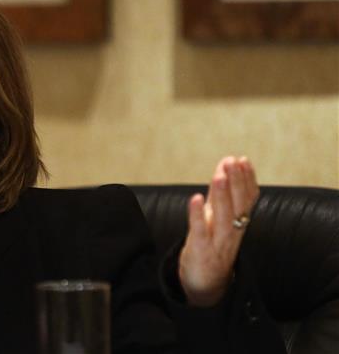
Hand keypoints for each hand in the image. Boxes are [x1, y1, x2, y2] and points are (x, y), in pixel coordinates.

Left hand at [178, 156, 259, 306]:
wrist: (205, 284)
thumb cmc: (211, 245)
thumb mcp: (218, 217)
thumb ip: (221, 192)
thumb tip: (225, 165)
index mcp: (239, 223)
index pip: (248, 199)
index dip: (246, 179)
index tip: (243, 160)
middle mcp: (233, 232)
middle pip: (239, 206)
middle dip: (236, 182)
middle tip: (233, 162)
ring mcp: (218, 242)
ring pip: (224, 217)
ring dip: (222, 195)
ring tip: (220, 175)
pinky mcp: (201, 251)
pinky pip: (201, 232)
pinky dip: (198, 215)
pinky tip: (195, 199)